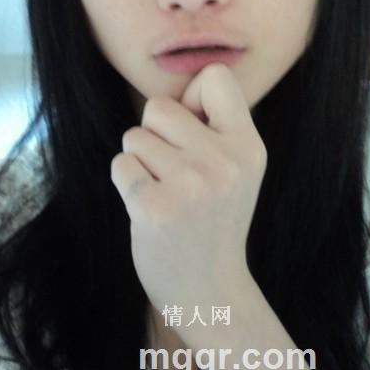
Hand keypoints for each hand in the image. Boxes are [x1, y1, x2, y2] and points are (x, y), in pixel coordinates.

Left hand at [110, 63, 266, 336]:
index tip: (195, 132)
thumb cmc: (214, 220)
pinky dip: (126, 182)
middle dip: (156, 134)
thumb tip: (173, 93)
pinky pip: (121, 164)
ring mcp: (191, 186)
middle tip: (174, 172)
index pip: (216, 77)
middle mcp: (225, 162)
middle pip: (159, 106)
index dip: (193, 99)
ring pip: (134, 136)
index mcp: (248, 147)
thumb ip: (214, 128)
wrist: (210, 292)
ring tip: (164, 191)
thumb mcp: (237, 170)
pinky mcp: (155, 208)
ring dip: (139, 161)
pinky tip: (149, 206)